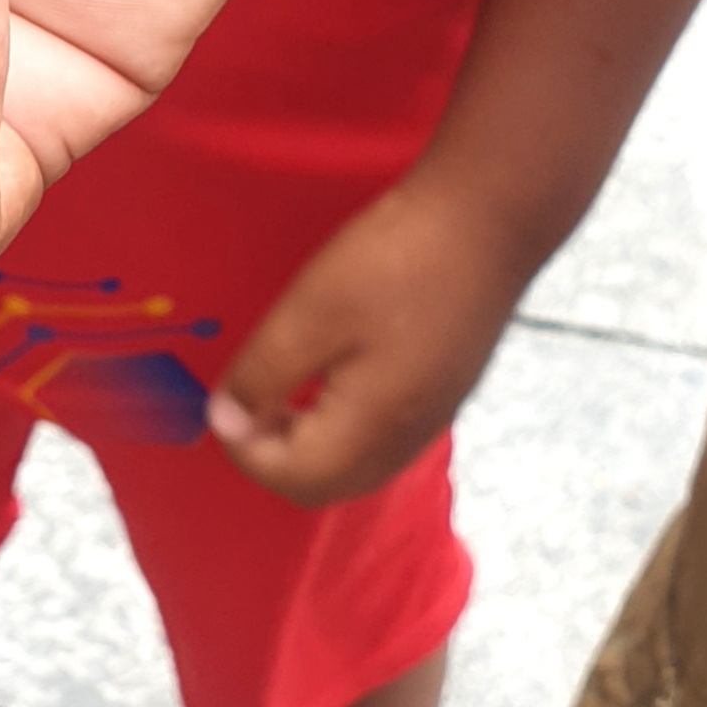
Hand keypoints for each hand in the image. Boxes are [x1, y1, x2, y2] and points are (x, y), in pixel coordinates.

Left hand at [207, 170, 527, 507]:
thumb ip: (263, 374)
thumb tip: (224, 420)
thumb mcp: (310, 312)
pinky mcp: (442, 391)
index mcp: (373, 429)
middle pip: (327, 485)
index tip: (219, 401)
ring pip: (355, 466)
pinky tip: (323, 378)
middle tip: (241, 402)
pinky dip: (338, 429)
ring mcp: (432, 418)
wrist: (487, 221)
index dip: (243, 449)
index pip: (294, 479)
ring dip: (305, 444)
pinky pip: (379, 439)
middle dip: (272, 457)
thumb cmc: (393, 261)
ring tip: (274, 391)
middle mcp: (408, 440)